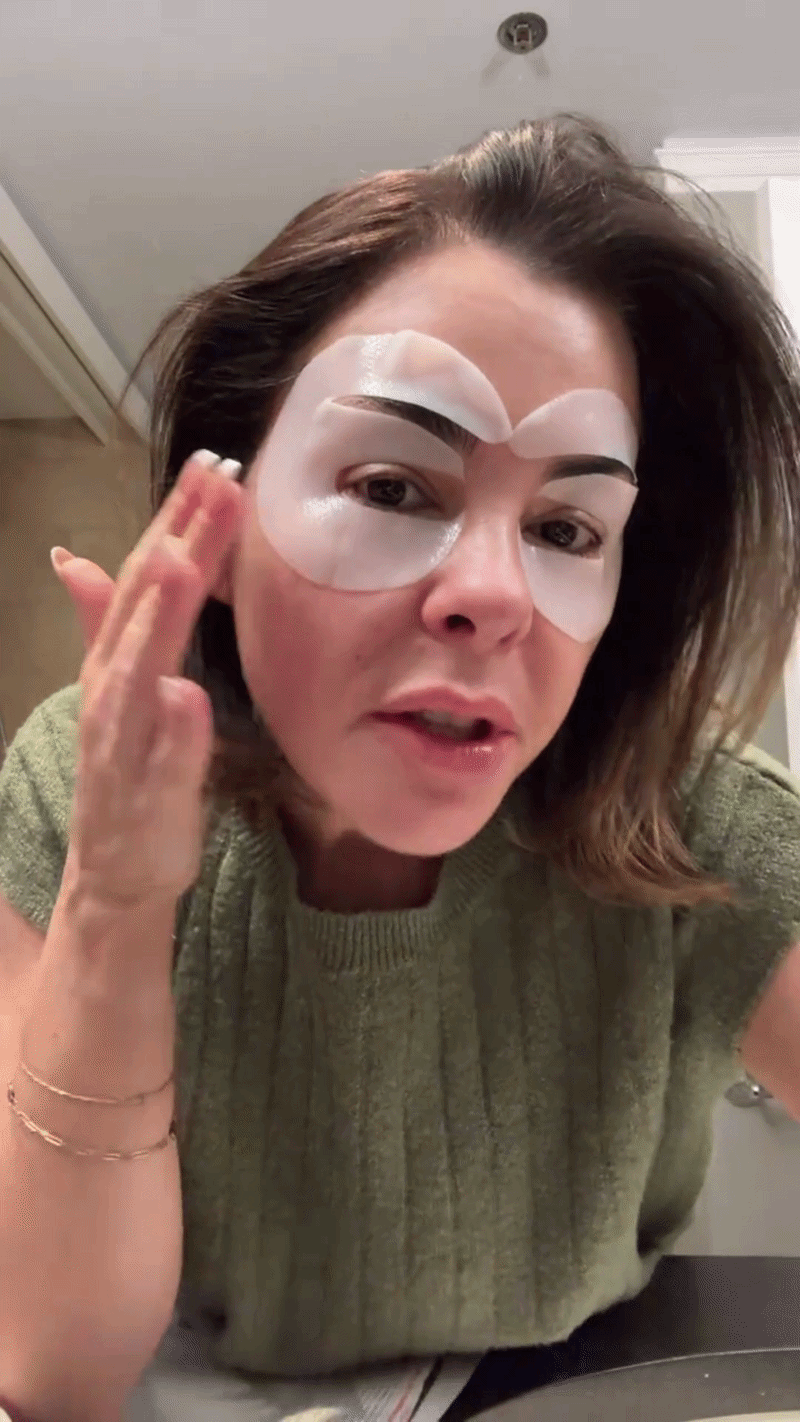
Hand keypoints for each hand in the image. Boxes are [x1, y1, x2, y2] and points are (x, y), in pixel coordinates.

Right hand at [51, 450, 243, 911]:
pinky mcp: (150, 796)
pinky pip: (161, 763)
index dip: (177, 519)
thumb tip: (69, 556)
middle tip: (218, 480)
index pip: (148, 576)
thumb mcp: (117, 685)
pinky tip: (187, 697)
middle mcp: (114, 690)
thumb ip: (103, 621)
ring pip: (140, 672)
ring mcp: (128, 742)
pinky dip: (172, 731)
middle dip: (179, 540)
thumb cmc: (129, 768)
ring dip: (158, 617)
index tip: (216, 465)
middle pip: (146, 605)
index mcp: (116, 660)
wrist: (116, 867)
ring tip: (180, 561)